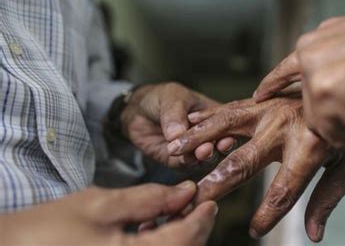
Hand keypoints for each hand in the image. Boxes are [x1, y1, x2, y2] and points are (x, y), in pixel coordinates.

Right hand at [0, 182, 217, 245]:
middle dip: (194, 229)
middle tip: (194, 203)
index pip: (184, 240)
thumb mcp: (100, 205)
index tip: (208, 199)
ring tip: (172, 212)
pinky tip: (151, 229)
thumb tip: (186, 191)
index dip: (201, 219)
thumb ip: (148, 199)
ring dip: (179, 237)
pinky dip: (161, 245)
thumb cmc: (48, 229)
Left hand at [121, 82, 234, 166]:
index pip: (227, 126)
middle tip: (209, 147)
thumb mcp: (171, 97)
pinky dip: (187, 163)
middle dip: (215, 147)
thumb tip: (178, 134)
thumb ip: (175, 114)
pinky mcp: (180, 161)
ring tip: (199, 153)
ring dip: (202, 157)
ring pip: (204, 158)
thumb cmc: (159, 98)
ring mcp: (195, 149)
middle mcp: (208, 135)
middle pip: (218, 145)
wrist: (135, 112)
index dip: (229, 133)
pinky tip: (185, 159)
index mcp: (214, 116)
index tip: (226, 138)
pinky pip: (186, 165)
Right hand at [167, 98, 344, 241]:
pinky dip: (207, 117)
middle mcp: (284, 127)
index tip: (255, 230)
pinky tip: (188, 123)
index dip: (267, 214)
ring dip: (199, 140)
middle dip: (216, 183)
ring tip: (173, 151)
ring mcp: (271, 109)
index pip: (285, 191)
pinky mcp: (263, 99)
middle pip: (244, 161)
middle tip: (194, 199)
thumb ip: (327, 198)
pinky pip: (229, 108)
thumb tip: (313, 234)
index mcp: (310, 148)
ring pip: (226, 126)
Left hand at [254, 0, 344, 150]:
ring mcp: (315, 79)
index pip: (287, 66)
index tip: (260, 96)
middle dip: (335, 116)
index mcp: (320, 39)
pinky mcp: (325, 104)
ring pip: (324, 123)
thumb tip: (336, 84)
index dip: (274, 83)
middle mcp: (311, 55)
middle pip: (310, 104)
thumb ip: (342, 61)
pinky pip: (339, 137)